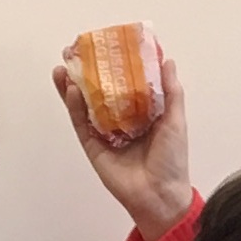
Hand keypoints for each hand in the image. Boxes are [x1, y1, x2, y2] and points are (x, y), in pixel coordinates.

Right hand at [51, 48, 194, 240]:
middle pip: (99, 91)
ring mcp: (105, 133)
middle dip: (87, 72)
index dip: (114, 65)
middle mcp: (121, 120)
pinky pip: (81, 124)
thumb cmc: (172, 161)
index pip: (124, 83)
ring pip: (85, 105)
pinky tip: (71, 89)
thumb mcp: (176, 120)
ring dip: (72, 86)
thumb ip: (171, 92)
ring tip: (64, 66)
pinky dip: (74, 107)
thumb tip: (167, 60)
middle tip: (75, 51)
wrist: (160, 196)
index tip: (105, 44)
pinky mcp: (93, 147)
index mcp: (143, 112)